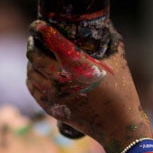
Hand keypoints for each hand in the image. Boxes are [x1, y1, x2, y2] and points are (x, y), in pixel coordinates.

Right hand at [0, 107, 59, 152]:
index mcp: (10, 130)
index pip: (6, 114)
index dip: (4, 122)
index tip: (5, 131)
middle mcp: (28, 130)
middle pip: (22, 126)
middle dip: (18, 136)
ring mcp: (43, 141)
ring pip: (35, 138)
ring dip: (30, 146)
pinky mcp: (53, 152)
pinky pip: (45, 149)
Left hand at [25, 20, 147, 152]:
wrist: (118, 125)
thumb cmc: (121, 92)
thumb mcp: (118, 61)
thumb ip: (110, 42)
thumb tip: (105, 28)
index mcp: (77, 65)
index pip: (52, 41)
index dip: (41, 30)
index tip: (38, 26)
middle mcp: (62, 79)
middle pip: (35, 57)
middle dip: (32, 46)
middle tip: (34, 41)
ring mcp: (55, 96)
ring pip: (31, 74)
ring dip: (30, 64)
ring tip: (34, 58)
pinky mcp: (52, 109)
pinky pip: (33, 90)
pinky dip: (31, 80)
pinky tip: (34, 75)